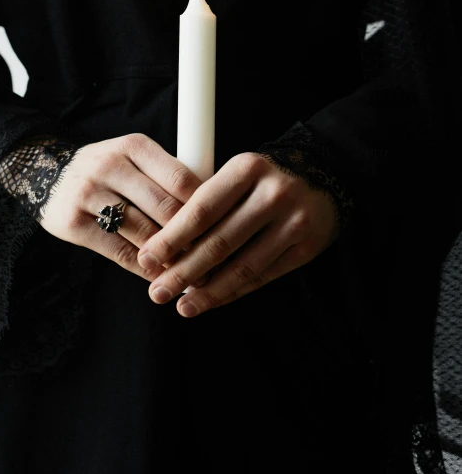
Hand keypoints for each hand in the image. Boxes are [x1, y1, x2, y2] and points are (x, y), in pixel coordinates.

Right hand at [37, 133, 201, 281]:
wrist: (46, 174)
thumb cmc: (108, 170)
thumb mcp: (135, 158)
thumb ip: (168, 177)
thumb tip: (215, 212)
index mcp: (134, 146)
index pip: (181, 179)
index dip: (206, 207)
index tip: (224, 228)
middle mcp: (111, 165)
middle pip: (164, 208)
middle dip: (193, 237)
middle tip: (215, 258)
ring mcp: (89, 193)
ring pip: (143, 233)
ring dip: (171, 258)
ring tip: (192, 274)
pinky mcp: (73, 223)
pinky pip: (119, 252)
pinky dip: (144, 269)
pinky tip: (160, 277)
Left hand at [137, 152, 338, 316]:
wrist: (325, 174)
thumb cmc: (264, 178)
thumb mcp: (236, 174)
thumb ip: (207, 201)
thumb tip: (165, 247)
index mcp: (247, 168)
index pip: (202, 209)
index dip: (171, 238)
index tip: (147, 258)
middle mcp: (273, 194)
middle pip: (219, 242)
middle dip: (183, 271)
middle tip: (156, 291)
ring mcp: (293, 222)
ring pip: (242, 266)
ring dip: (208, 290)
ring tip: (181, 305)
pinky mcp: (306, 248)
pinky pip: (263, 276)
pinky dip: (233, 291)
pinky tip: (211, 299)